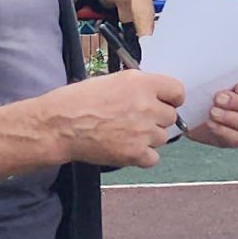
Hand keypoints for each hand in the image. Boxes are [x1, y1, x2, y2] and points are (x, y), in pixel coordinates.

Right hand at [38, 70, 183, 168]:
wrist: (60, 125)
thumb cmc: (77, 100)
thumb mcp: (110, 80)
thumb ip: (135, 87)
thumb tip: (150, 95)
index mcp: (141, 83)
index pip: (177, 91)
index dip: (171, 98)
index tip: (164, 103)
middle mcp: (147, 106)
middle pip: (171, 117)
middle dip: (157, 119)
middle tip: (138, 120)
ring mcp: (143, 131)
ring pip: (162, 138)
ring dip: (149, 138)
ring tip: (127, 134)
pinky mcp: (135, 153)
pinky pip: (153, 158)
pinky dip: (143, 156)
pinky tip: (127, 149)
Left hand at [185, 72, 237, 147]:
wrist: (186, 106)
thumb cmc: (200, 84)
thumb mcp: (207, 70)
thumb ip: (213, 67)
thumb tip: (201, 66)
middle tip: (218, 98)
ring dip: (231, 118)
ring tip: (212, 112)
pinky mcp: (235, 137)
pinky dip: (224, 132)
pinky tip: (211, 124)